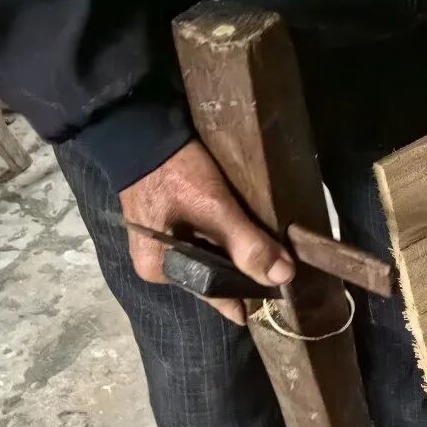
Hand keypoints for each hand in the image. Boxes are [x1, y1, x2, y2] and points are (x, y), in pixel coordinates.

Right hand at [119, 140, 293, 324]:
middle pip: (212, 276)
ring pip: (210, 258)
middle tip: (280, 268)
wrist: (141, 128)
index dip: (246, 294)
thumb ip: (247, 244)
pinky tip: (248, 233)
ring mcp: (163, 243)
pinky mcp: (170, 223)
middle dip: (243, 273)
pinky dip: (226, 238)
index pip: (214, 293)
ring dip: (237, 254)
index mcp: (162, 270)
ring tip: (270, 252)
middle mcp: (159, 264)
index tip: (277, 297)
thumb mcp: (214, 208)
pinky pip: (204, 240)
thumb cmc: (174, 172)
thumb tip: (284, 277)